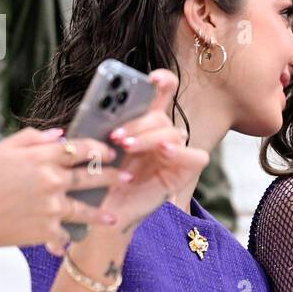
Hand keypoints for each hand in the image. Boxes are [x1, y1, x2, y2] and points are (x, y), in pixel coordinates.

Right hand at [0, 127, 125, 260]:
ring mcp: (51, 207)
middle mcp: (51, 181)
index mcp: (41, 158)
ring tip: (113, 217)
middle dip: (113, 176)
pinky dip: (70, 235)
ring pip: (86, 209)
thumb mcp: (0, 150)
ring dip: (102, 213)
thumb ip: (31, 139)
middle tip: (127, 177)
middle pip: (92, 176)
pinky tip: (78, 237)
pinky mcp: (47, 230)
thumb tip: (59, 135)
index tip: (110, 152)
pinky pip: (66, 232)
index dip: (100, 149)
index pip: (81, 148)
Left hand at [99, 69, 209, 233]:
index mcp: (143, 123)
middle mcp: (161, 135)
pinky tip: (164, 151)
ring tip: (127, 145)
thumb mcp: (96, 146)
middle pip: (161, 116)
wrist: (101, 213)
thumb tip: (99, 103)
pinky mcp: (183, 173)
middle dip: (138, 122)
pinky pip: (196, 156)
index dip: (163, 81)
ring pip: (173, 133)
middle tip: (116, 134)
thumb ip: (102, 125)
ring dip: (149, 137)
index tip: (151, 78)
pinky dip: (181, 151)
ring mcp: (174, 153)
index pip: (162, 94)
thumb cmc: (98, 179)